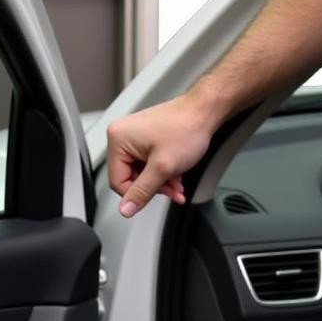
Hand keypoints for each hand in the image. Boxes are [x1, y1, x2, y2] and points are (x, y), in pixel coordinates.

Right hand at [106, 95, 216, 216]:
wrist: (204, 112)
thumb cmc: (187, 127)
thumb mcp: (163, 167)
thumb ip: (142, 191)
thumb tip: (126, 209)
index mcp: (118, 139)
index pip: (117, 181)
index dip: (137, 193)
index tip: (154, 195)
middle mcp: (122, 135)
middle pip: (130, 178)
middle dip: (153, 187)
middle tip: (171, 189)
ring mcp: (134, 136)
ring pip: (142, 174)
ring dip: (161, 182)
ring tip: (176, 182)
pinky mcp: (145, 139)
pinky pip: (148, 164)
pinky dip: (162, 172)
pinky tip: (175, 174)